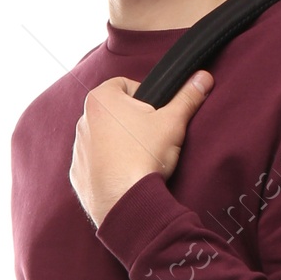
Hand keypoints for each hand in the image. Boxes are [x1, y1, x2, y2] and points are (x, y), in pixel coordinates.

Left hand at [69, 70, 211, 227]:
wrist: (126, 201)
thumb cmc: (145, 155)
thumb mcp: (173, 122)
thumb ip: (187, 97)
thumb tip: (202, 78)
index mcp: (102, 98)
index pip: (125, 84)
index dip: (145, 97)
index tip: (156, 114)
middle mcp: (84, 119)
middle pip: (114, 112)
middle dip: (132, 120)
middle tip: (151, 137)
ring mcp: (78, 148)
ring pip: (103, 137)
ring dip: (120, 143)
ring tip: (140, 158)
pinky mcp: (78, 173)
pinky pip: (95, 163)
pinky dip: (109, 166)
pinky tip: (126, 174)